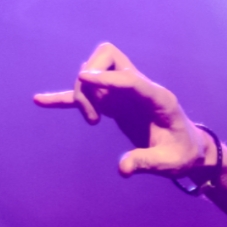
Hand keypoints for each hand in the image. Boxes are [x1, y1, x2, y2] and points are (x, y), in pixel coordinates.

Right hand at [33, 42, 210, 179]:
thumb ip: (147, 163)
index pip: (131, 78)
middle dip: (92, 81)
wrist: (187, 150)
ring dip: (83, 92)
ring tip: (93, 121)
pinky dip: (64, 98)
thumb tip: (122, 168)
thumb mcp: (171, 163)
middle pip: (108, 58)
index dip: (107, 77)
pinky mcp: (113, 103)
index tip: (83, 79)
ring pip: (94, 71)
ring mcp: (124, 92)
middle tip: (93, 115)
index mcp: (159, 98)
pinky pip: (86, 96)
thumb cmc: (182, 154)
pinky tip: (39, 100)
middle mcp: (140, 88)